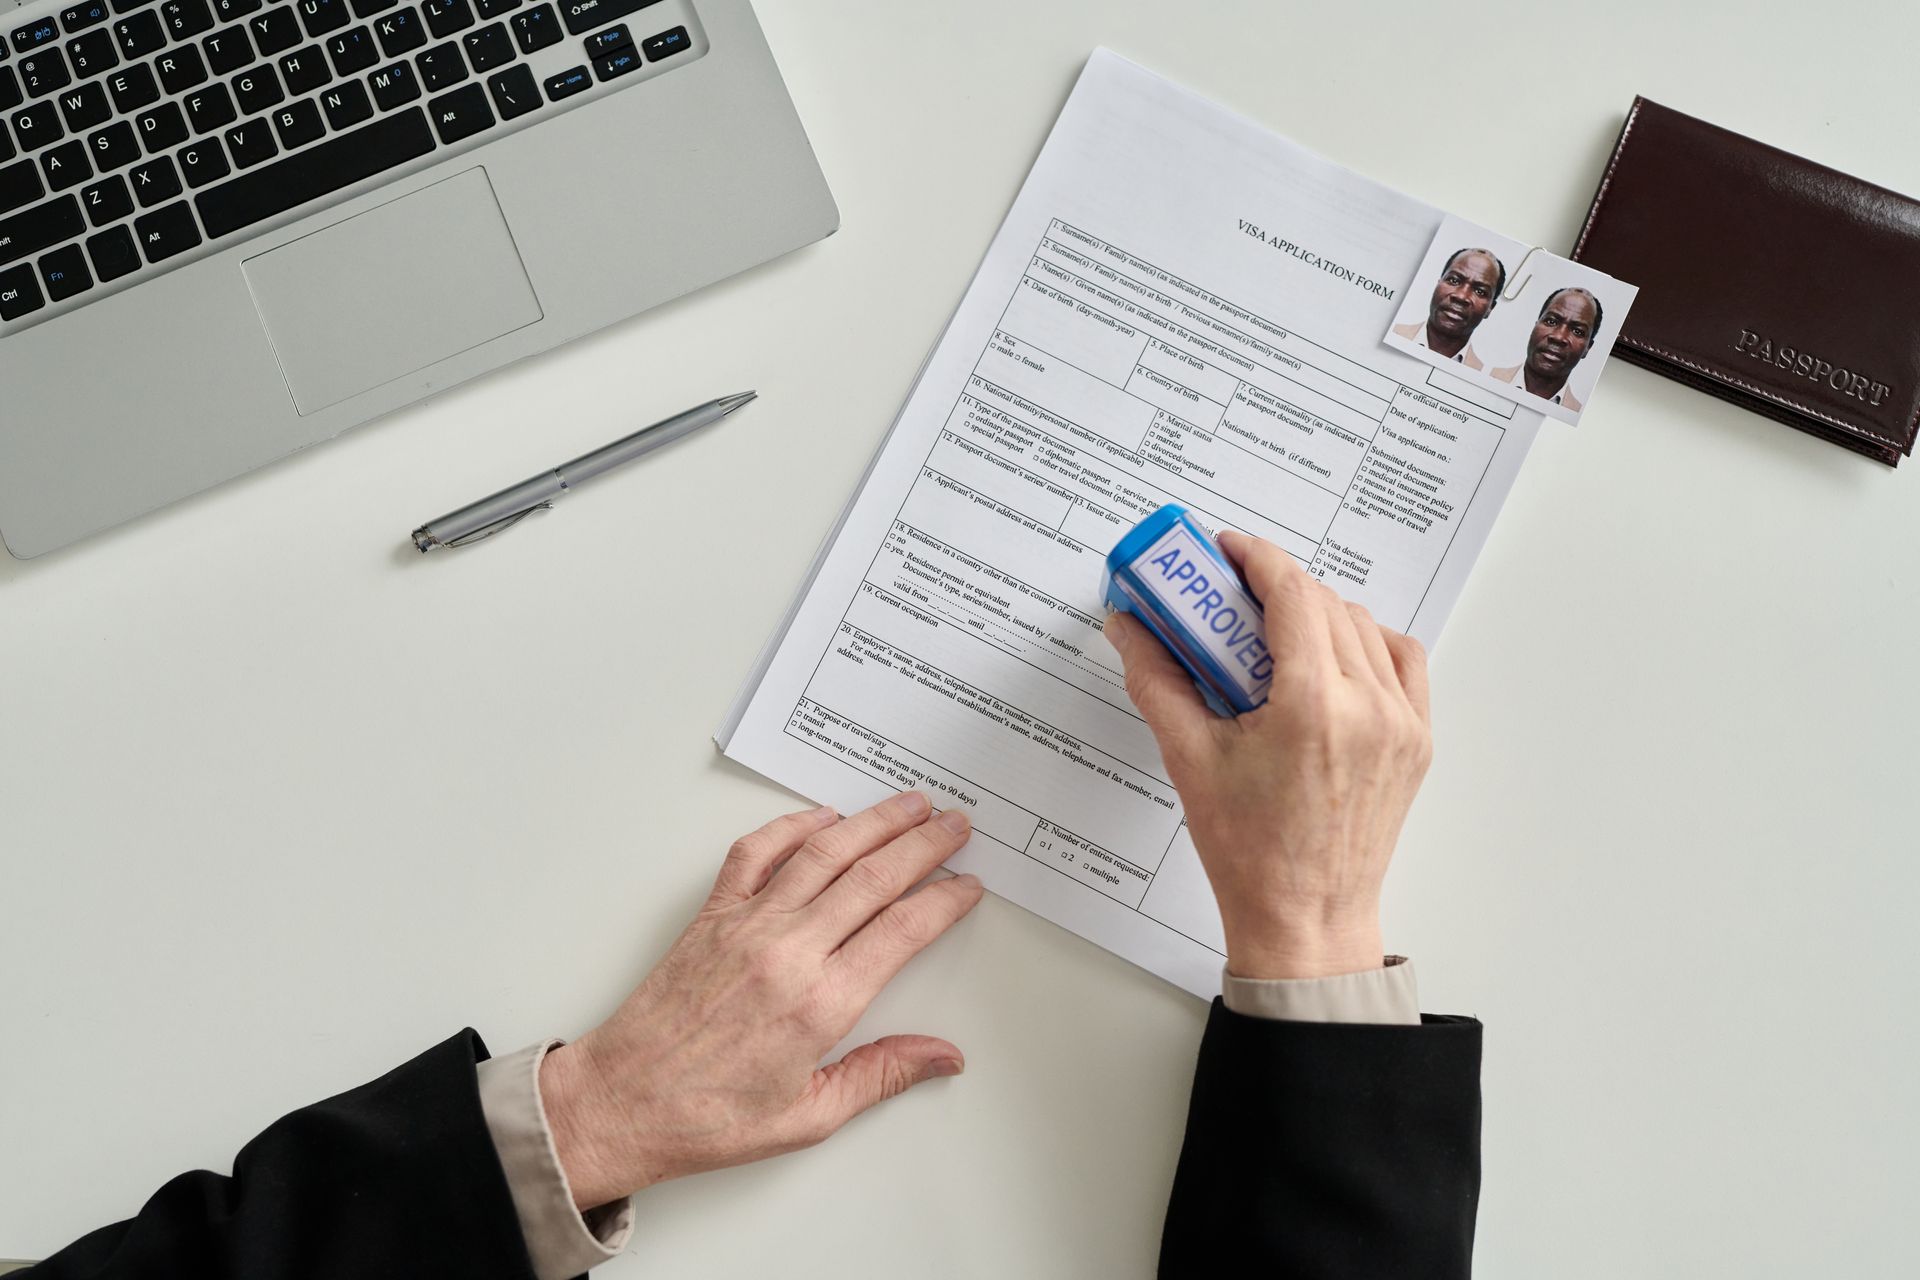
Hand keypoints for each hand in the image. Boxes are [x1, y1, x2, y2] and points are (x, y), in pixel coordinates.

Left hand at [537, 792, 983, 1208]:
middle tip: (956, 824)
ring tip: (909, 804)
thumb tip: (944, 1056)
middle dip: (924, 844)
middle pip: (873, 878)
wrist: (621, 1102)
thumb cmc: (708, 1116)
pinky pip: (756, 853)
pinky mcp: (711, 916)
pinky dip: (792, 826)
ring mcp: (746, 926)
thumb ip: (882, 1075)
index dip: (945, 900)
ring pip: (823, 853)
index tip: (968, 886)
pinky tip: (822, 816)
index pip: (902, 931)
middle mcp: (787, 952)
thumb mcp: (809, 1116)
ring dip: (874, 822)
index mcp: (819, 1004)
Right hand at [1105, 531, 1430, 980]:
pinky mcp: (1417, 741)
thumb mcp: (1189, 758)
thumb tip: (1128, 626)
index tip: (1224, 550)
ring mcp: (1402, 724)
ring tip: (1271, 634)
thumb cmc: (1249, 853)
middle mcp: (1369, 706)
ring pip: (1364, 626)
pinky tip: (1328, 658)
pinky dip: (1366, 643)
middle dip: (1275, 586)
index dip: (1255, 557)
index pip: (1292, 592)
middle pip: (1325, 602)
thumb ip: (1156, 678)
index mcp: (1314, 705)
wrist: (1305, 919)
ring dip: (1318, 613)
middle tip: (1228, 596)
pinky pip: (1402, 661)